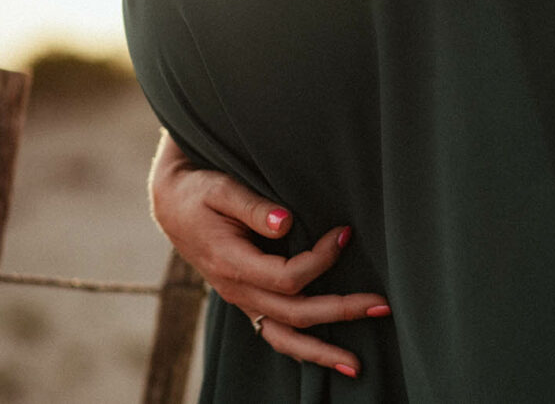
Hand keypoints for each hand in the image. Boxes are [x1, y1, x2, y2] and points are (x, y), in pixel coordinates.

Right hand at [148, 130, 390, 376]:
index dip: (321, 260)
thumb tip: (285, 220)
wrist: (171, 205)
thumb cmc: (199, 192)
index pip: (287, 277)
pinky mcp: (249, 300)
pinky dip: (302, 348)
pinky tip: (329, 356)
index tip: (345, 234)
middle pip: (295, 314)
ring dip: (321, 352)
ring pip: (283, 338)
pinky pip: (276, 333)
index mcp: (232, 263)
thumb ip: (252, 205)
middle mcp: (237, 290)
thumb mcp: (220, 189)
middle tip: (382, 304)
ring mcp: (242, 300)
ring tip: (358, 366)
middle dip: (341, 311)